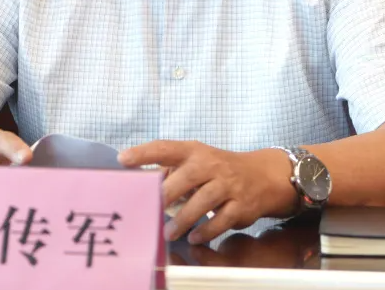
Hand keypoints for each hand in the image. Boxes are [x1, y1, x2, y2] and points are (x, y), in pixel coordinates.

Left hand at [118, 141, 295, 244]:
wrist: (262, 176)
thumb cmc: (218, 169)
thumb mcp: (196, 161)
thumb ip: (171, 171)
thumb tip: (141, 185)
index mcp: (194, 152)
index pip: (166, 148)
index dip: (144, 153)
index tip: (123, 160)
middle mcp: (211, 165)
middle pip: (187, 177)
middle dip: (166, 193)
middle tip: (149, 208)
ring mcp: (228, 185)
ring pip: (204, 201)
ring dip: (183, 219)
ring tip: (167, 233)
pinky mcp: (240, 205)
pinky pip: (222, 220)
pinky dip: (207, 231)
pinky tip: (194, 237)